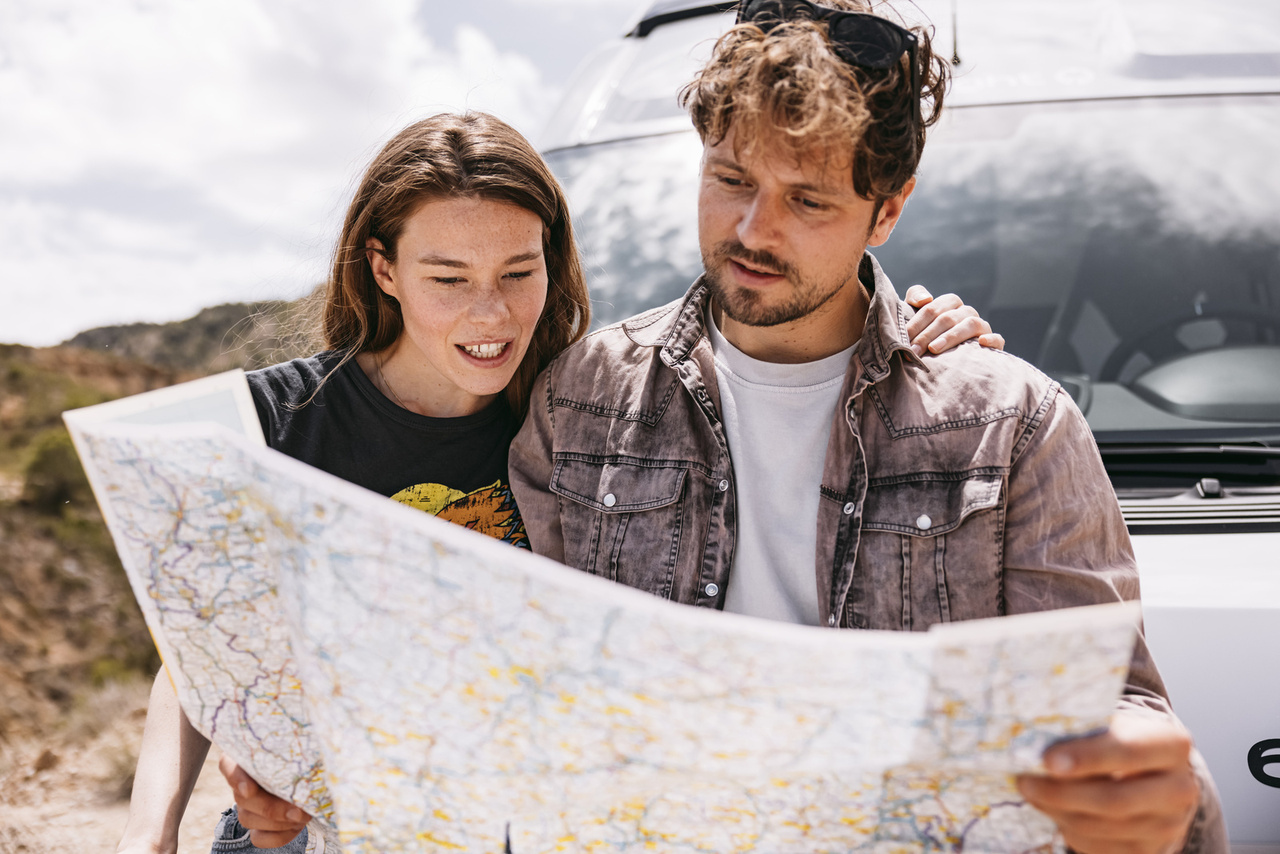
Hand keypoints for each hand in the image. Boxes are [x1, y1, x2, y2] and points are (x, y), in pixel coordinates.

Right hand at [218, 755, 310, 847]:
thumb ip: (293, 751)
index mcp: (245, 758)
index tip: (250, 789)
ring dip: (278, 822)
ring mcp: (245, 807)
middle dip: (271, 808)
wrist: (308, 779)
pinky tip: (296, 826)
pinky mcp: (256, 827)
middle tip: (298, 810)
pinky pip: (258, 838)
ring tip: (303, 815)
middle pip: (241, 799)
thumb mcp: (296, 750)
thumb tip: (304, 757)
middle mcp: (241, 784)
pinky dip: (279, 835)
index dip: (237, 778)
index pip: (228, 764)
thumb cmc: (300, 758)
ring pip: (248, 819)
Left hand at [904, 285, 1004, 355]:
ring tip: (933, 349)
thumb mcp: (916, 316)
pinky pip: (997, 339)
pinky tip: (981, 343)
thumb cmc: (926, 336)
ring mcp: (982, 327)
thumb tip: (925, 300)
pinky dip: (991, 339)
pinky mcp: (994, 344)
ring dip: (951, 336)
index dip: (916, 323)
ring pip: (970, 324)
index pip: (933, 308)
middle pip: (948, 318)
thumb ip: (914, 298)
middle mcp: (967, 313)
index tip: (904, 339)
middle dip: (927, 335)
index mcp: (949, 304)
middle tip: (913, 352)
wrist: (946, 361)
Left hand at [1016, 712, 1199, 853]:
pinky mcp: (1149, 850)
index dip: (1087, 757)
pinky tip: (1052, 808)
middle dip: (1062, 792)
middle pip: (1114, 799)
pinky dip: (1068, 828)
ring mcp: (1168, 825)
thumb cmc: (1121, 739)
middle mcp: (1180, 789)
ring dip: (1058, 810)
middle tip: (1024, 781)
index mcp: (1172, 745)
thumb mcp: (1112, 723)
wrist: (1154, 773)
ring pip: (1102, 826)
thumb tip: (1033, 741)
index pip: (1128, 752)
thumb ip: (1084, 730)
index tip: (1047, 760)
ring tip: (1031, 791)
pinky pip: (1099, 846)